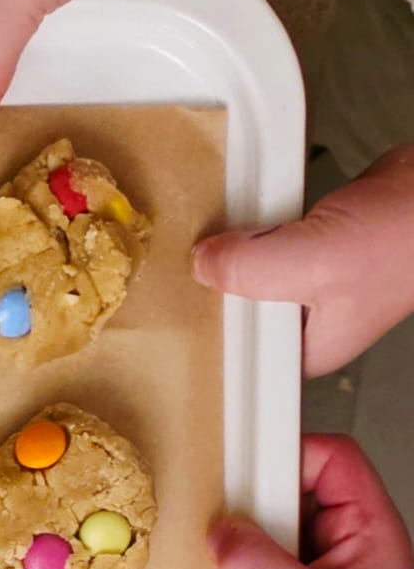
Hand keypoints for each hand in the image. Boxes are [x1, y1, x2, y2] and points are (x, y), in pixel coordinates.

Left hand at [192, 144, 413, 375]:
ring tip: (208, 232)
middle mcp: (303, 324)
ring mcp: (307, 283)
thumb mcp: (314, 261)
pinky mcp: (310, 244)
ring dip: (232, 248)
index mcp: (307, 351)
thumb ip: (249, 268)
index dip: (210, 329)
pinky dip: (253, 223)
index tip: (178, 307)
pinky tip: (241, 211)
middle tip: (187, 260)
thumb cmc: (402, 239)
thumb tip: (200, 264)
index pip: (240, 356)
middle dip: (217, 283)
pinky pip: (263, 239)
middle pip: (236, 312)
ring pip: (246, 273)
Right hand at [209, 435, 413, 568]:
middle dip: (254, 509)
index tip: (244, 464)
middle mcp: (347, 551)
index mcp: (371, 537)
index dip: (287, 451)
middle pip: (291, 494)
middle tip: (227, 526)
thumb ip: (256, 565)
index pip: (332, 460)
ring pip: (270, 535)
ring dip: (242, 550)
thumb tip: (220, 532)